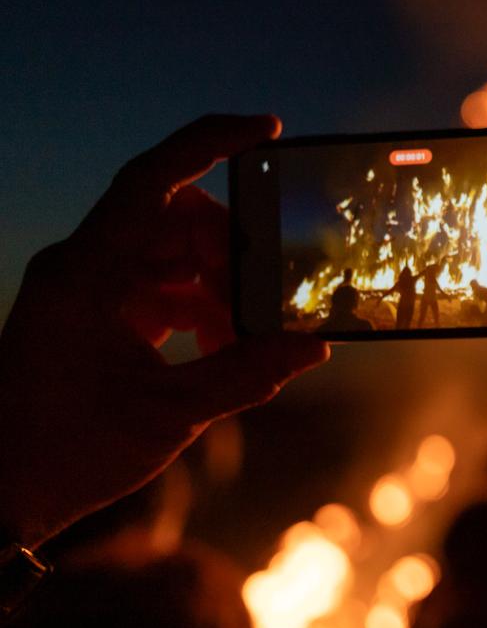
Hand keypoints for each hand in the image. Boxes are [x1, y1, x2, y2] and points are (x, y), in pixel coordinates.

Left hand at [0, 115, 329, 547]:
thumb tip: (314, 347)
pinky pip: (157, 287)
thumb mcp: (169, 414)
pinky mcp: (91, 315)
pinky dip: (197, 308)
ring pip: (171, 254)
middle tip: (272, 289)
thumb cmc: (65, 452)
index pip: (153, 179)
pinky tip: (223, 348)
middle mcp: (80, 268)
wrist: (0, 496)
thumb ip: (247, 374)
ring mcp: (84, 290)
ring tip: (248, 334)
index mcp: (86, 273)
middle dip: (232, 248)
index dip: (212, 144)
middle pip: (174, 218)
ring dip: (218, 284)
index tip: (267, 131)